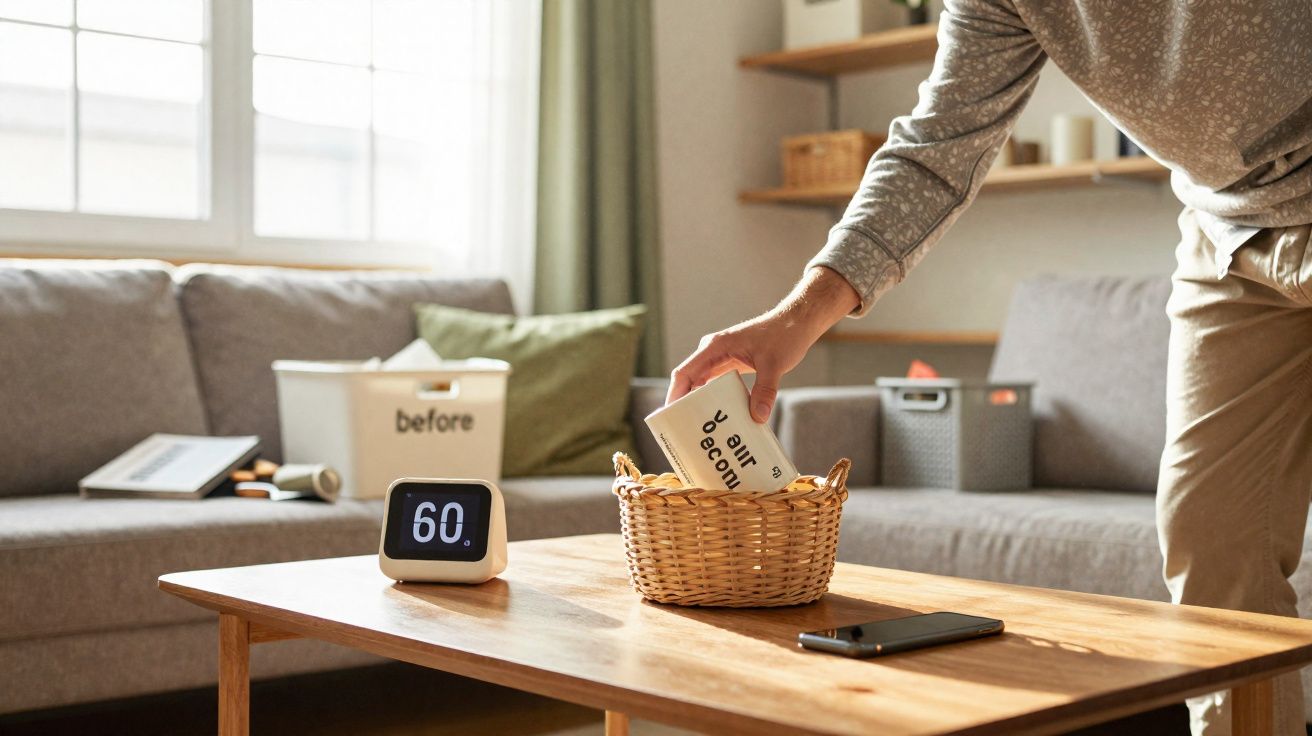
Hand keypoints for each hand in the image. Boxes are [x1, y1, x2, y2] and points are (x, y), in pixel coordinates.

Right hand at [666, 267, 860, 422]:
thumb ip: (765, 391)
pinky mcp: (731, 364)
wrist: (796, 322)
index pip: (684, 374)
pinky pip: (715, 384)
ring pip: (701, 384)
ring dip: (698, 403)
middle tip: (683, 430)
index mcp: (714, 348)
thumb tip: (758, 417)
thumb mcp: (775, 365)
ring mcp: (720, 358)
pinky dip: (714, 399)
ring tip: (698, 427)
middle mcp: (712, 352)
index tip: (670, 417)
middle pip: (689, 381)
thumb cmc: (784, 336)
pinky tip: (718, 415)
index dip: (674, 395)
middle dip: (684, 404)